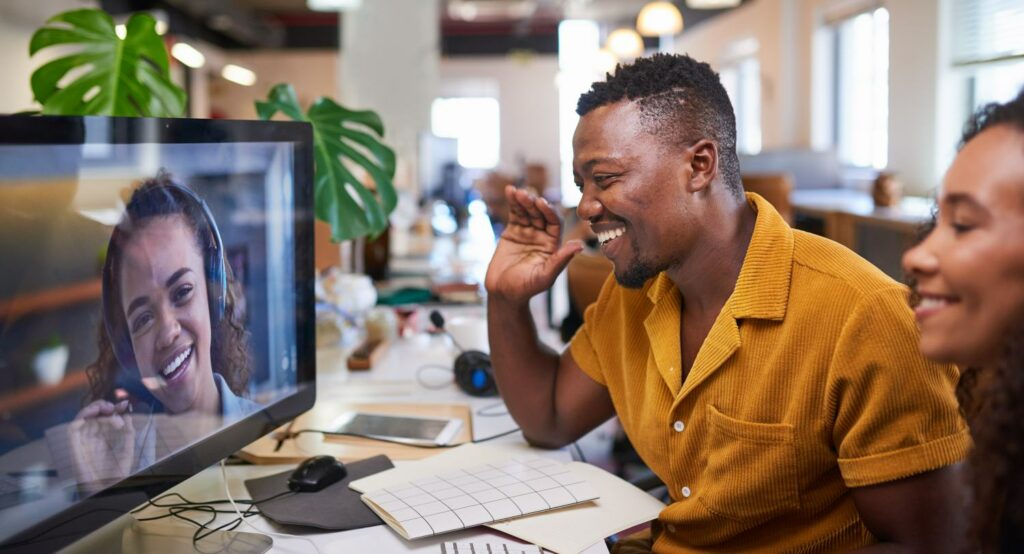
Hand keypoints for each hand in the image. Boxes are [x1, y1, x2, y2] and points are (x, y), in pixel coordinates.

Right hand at [68, 400, 135, 487]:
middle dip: (104, 406)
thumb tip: (128, 413)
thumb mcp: (127, 450)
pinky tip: (93, 415)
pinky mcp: (74, 447)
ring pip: (82, 418)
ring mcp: (83, 441)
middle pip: (93, 415)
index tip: (125, 405)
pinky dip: (80, 419)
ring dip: (94, 409)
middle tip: (115, 408)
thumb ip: (128, 433)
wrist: (108, 489)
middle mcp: (92, 437)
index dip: (113, 408)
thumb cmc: (116, 474)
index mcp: (103, 438)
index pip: (105, 417)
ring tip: (108, 410)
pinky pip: (72, 430)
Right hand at [485, 186, 582, 303]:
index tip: (541, 203)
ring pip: (527, 212)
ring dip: (523, 200)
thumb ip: (561, 260)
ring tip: (516, 192)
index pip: (554, 223)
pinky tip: (510, 191)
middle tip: (526, 195)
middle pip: (540, 214)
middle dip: (533, 204)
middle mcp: (542, 236)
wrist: (503, 293)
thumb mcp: (545, 276)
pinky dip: (513, 202)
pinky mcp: (513, 231)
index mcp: (553, 245)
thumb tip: (580, 245)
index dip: (549, 211)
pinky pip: (515, 214)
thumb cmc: (526, 289)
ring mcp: (528, 232)